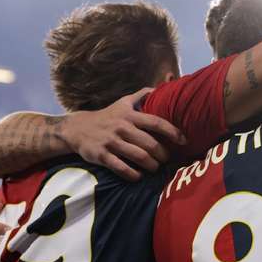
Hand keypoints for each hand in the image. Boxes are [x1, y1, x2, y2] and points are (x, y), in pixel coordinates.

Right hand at [61, 88, 185, 180]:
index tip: (184, 141)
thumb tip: (163, 85)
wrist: (77, 128)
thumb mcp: (123, 103)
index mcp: (130, 115)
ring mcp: (111, 142)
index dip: (173, 132)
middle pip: (150, 144)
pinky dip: (133, 175)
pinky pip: (121, 168)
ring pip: (139, 157)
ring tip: (155, 167)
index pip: (156, 122)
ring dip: (151, 165)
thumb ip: (142, 95)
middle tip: (166, 159)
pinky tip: (139, 176)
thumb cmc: (108, 116)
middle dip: (163, 155)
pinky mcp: (101, 155)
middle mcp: (122, 127)